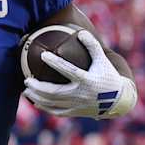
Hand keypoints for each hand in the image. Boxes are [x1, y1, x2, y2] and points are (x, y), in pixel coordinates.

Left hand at [22, 30, 136, 118]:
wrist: (118, 101)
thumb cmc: (108, 76)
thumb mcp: (103, 60)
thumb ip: (92, 45)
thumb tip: (81, 32)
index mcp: (87, 80)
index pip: (68, 70)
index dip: (55, 62)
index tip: (43, 54)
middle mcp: (80, 94)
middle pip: (54, 92)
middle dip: (38, 86)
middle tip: (27, 79)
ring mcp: (76, 105)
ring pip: (52, 103)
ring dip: (37, 97)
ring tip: (27, 89)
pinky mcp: (75, 112)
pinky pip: (56, 111)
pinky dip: (44, 106)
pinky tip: (35, 101)